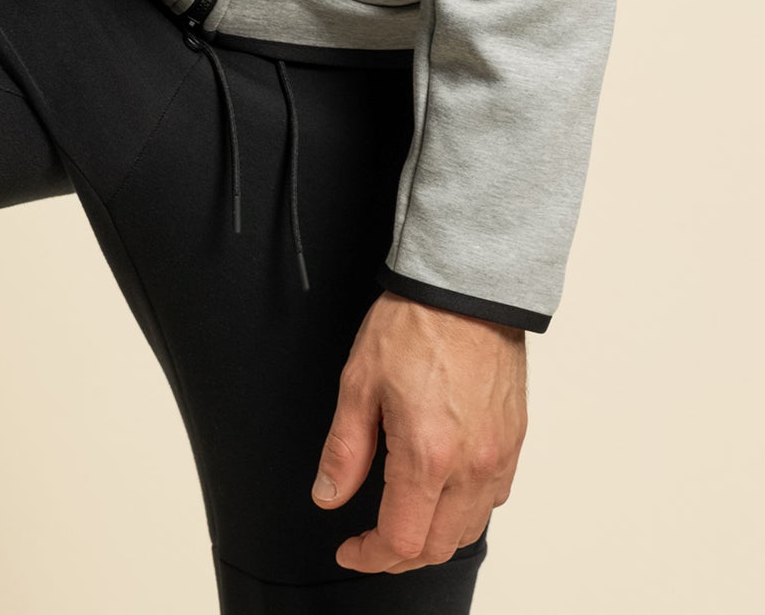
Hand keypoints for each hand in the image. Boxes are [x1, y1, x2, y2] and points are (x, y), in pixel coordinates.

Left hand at [311, 290, 526, 572]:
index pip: (401, 540)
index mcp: (428, 455)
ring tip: (402, 521)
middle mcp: (471, 465)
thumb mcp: (359, 381)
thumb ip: (344, 448)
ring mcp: (498, 456)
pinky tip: (442, 494)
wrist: (466, 288)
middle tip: (370, 543)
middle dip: (398, 556)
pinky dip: (465, 512)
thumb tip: (329, 495)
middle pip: (437, 547)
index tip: (350, 549)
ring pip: (469, 529)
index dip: (370, 556)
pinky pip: (493, 499)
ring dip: (433, 538)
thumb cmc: (415, 324)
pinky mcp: (514, 441)